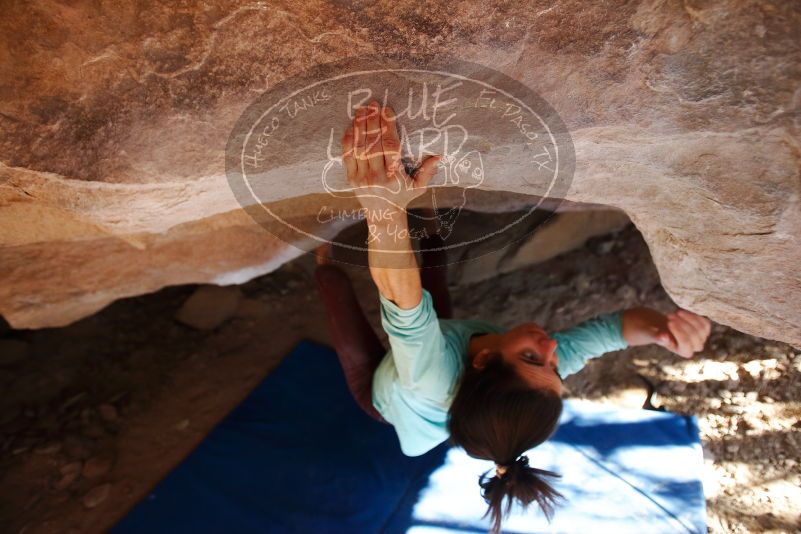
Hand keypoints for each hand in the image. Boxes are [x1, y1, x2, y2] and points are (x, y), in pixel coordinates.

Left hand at [342, 101, 440, 216]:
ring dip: (360, 127)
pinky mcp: (351, 179)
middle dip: (372, 122)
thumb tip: (440, 155)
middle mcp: (376, 177)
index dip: (388, 127)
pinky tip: (352, 126)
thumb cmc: (403, 196)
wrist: (383, 215)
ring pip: (359, 148)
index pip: (390, 147)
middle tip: (372, 104)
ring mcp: (362, 178)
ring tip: (361, 110)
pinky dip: (349, 140)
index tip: (387, 111)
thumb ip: (428, 171)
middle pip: (373, 144)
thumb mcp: (419, 186)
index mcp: (394, 177)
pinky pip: (348, 156)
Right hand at [622, 307, 711, 358]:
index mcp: (684, 351)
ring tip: (676, 311)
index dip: (679, 333)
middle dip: (683, 324)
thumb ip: (657, 336)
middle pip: (695, 336)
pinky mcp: (704, 328)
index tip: (668, 322)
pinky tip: (684, 311)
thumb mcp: (652, 334)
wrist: (662, 325)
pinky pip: (705, 322)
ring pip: (702, 328)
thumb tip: (663, 337)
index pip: (686, 344)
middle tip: (669, 314)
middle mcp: (695, 346)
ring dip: (689, 318)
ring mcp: (701, 337)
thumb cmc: (656, 331)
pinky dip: (695, 315)